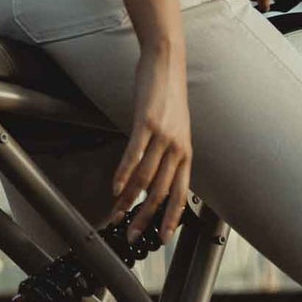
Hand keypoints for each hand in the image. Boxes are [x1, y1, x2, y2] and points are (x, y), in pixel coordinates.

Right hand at [110, 42, 192, 242]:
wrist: (167, 63)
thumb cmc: (167, 96)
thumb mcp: (176, 128)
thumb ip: (168, 152)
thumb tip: (153, 174)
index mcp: (186, 153)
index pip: (180, 193)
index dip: (172, 218)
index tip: (162, 238)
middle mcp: (178, 148)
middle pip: (161, 192)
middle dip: (145, 217)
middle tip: (132, 235)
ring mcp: (163, 136)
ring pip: (145, 177)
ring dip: (128, 199)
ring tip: (117, 213)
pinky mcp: (147, 124)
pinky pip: (135, 155)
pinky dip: (123, 174)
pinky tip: (115, 187)